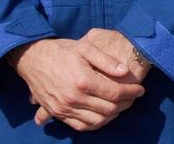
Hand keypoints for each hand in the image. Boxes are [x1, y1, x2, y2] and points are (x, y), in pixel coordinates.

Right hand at [33, 29, 148, 125]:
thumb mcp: (85, 48)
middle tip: (133, 97)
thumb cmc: (61, 51)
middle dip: (125, 104)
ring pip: (96, 121)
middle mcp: (74, 98)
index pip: (115, 93)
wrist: (32, 59)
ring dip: (112, 116)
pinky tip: (103, 116)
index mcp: (83, 81)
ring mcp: (64, 108)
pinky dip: (95, 124)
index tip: (140, 90)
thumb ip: (106, 60)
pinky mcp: (57, 113)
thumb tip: (125, 71)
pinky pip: (79, 126)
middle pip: (108, 109)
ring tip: (121, 106)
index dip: (131, 92)